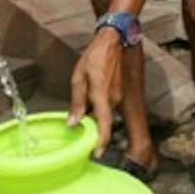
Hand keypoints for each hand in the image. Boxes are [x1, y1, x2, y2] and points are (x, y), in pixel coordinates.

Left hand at [68, 28, 124, 156]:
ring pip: (106, 115)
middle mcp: (114, 99)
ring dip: (96, 118)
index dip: (100, 142)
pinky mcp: (122, 92)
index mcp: (102, 95)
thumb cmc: (96, 55)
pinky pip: (110, 106)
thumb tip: (72, 122)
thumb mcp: (79, 76)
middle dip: (93, 130)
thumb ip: (77, 101)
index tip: (96, 154)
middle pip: (103, 122)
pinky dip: (102, 109)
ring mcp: (120, 96)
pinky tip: (93, 101)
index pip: (104, 125)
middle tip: (82, 134)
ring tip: (85, 113)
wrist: (116, 39)